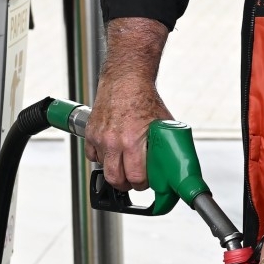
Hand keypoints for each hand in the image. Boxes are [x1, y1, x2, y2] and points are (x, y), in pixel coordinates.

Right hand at [84, 19, 170, 189]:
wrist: (125, 79)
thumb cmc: (144, 98)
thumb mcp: (162, 124)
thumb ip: (164, 144)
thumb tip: (172, 162)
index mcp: (132, 141)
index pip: (136, 177)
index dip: (143, 183)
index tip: (146, 181)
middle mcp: (113, 142)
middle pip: (116, 180)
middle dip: (126, 184)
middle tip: (133, 180)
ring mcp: (99, 138)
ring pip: (103, 169)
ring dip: (114, 170)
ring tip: (123, 165)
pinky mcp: (90, 132)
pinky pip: (92, 156)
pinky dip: (101, 158)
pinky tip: (111, 153)